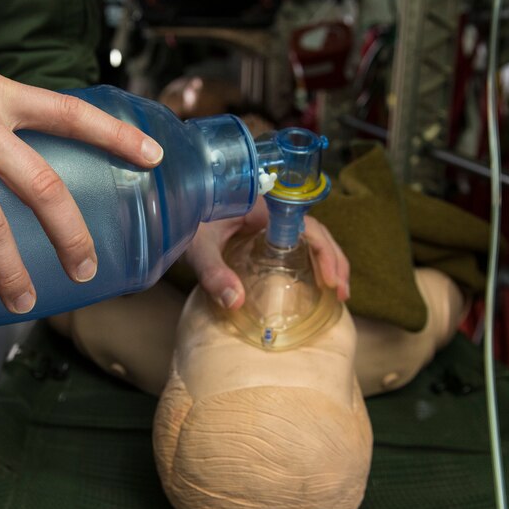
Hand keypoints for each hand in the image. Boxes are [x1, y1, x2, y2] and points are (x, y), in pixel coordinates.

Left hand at [184, 198, 350, 309]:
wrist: (167, 204)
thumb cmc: (182, 221)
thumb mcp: (197, 248)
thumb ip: (213, 273)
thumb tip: (236, 303)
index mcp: (263, 208)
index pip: (307, 227)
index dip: (326, 253)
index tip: (332, 281)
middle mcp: (270, 210)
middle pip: (314, 232)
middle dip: (334, 260)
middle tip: (342, 293)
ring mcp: (265, 219)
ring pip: (306, 236)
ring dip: (324, 260)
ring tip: (336, 291)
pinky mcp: (257, 229)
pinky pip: (290, 240)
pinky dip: (307, 258)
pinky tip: (311, 279)